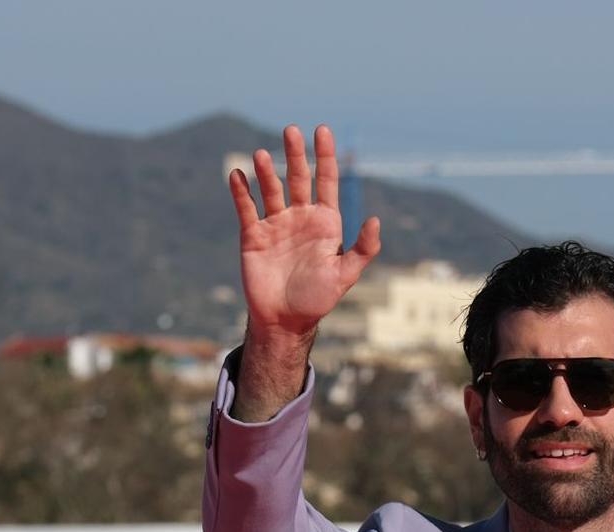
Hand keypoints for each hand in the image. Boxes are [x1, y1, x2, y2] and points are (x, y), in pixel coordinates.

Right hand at [225, 124, 380, 418]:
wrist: (286, 320)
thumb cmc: (318, 299)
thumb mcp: (345, 275)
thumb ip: (363, 249)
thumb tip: (375, 220)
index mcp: (325, 223)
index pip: (327, 181)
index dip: (325, 156)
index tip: (322, 130)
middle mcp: (300, 217)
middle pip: (298, 178)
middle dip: (296, 154)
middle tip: (291, 130)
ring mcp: (276, 224)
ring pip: (271, 189)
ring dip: (266, 171)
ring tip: (262, 155)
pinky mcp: (254, 235)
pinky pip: (247, 208)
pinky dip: (242, 192)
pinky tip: (238, 174)